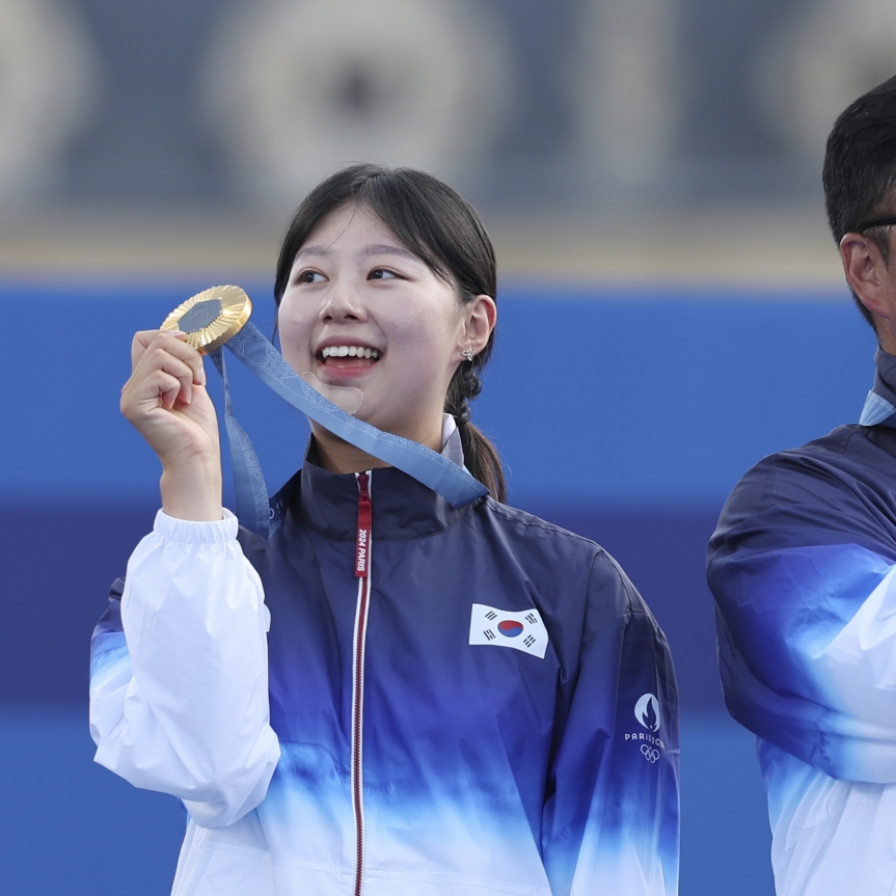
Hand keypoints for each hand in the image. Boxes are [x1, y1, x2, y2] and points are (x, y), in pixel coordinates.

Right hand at [121, 330, 222, 519]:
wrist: (197, 455)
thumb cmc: (198, 426)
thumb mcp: (193, 383)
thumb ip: (183, 361)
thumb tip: (182, 333)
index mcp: (144, 380)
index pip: (144, 337)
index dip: (170, 336)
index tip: (192, 355)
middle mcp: (132, 386)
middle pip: (157, 340)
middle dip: (188, 355)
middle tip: (199, 381)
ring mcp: (129, 395)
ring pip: (160, 354)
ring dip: (186, 372)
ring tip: (188, 395)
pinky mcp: (133, 405)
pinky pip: (160, 375)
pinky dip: (178, 386)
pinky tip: (178, 405)